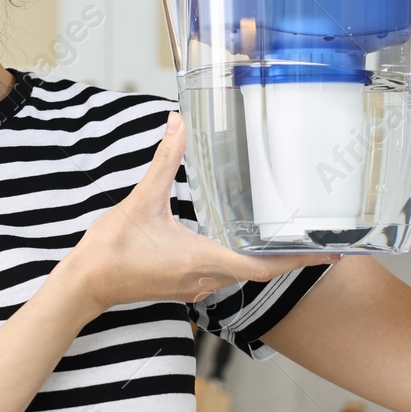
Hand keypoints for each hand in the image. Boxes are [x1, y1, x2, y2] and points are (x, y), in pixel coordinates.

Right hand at [63, 111, 338, 318]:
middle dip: (289, 257)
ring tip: (286, 238)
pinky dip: (242, 261)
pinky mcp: (183, 286)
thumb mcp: (140, 201)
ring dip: (265, 260)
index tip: (326, 253)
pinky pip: (223, 275)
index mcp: (201, 259)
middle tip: (316, 240)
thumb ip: (164, 162)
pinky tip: (241, 243)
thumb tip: (178, 125)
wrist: (84, 285)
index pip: (262, 266)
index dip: (297, 260)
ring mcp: (194, 286)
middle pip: (260, 272)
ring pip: (242, 275)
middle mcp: (204, 278)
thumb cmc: (110, 250)